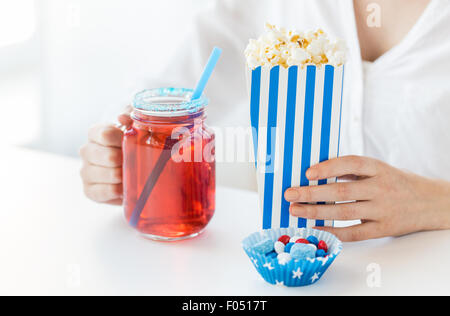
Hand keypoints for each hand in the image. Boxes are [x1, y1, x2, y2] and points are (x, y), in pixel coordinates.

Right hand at [80, 108, 131, 204]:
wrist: (132, 169)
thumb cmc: (132, 145)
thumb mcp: (134, 126)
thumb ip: (131, 116)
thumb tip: (123, 117)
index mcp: (95, 133)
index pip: (105, 134)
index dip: (122, 140)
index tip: (133, 142)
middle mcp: (86, 151)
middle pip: (108, 156)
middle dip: (126, 160)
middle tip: (135, 161)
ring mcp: (86, 171)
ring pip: (107, 174)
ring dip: (123, 176)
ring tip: (131, 174)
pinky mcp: (89, 190)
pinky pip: (103, 192)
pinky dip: (117, 190)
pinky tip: (124, 187)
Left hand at [285, 156, 449, 241]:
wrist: (430, 203)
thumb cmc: (395, 182)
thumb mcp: (378, 169)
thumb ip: (352, 171)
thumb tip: (315, 173)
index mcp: (378, 168)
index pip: (351, 164)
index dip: (328, 167)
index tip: (307, 173)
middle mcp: (381, 188)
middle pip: (342, 191)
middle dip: (312, 193)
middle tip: (290, 194)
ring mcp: (383, 210)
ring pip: (344, 213)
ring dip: (316, 212)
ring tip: (295, 210)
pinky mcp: (383, 228)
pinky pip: (354, 233)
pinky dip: (333, 231)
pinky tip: (315, 228)